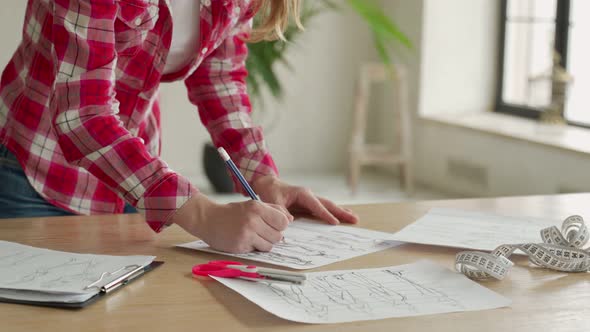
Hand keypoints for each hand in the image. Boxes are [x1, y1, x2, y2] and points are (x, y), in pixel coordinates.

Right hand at [171, 193, 292, 252]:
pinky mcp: (240, 245)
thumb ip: (273, 210)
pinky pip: (257, 251)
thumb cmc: (233, 212)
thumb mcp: (253, 205)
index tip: (273, 225)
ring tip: (253, 236)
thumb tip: (290, 220)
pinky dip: (254, 248)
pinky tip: (245, 240)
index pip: (283, 222)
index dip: (280, 225)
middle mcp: (253, 220)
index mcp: (257, 207)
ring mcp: (246, 234)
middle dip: (272, 236)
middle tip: (261, 232)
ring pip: (269, 246)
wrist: (208, 218)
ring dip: (264, 243)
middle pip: (278, 236)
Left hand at [252, 175, 358, 224]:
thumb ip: (281, 211)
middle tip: (355, 219)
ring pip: (328, 206)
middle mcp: (309, 196)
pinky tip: (341, 218)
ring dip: (341, 212)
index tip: (335, 223)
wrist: (269, 185)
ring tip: (354, 218)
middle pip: (328, 204)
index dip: (326, 215)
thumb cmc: (271, 192)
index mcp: (303, 194)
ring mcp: (310, 200)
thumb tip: (289, 221)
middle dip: (341, 212)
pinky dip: (333, 213)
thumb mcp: (273, 201)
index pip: (317, 206)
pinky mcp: (309, 205)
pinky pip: (323, 209)